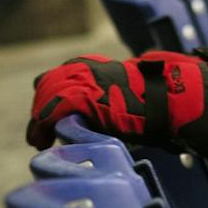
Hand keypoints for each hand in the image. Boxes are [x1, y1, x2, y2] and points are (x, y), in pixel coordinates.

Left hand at [26, 49, 207, 153]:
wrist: (170, 100)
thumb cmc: (154, 103)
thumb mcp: (125, 97)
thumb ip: (107, 101)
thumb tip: (98, 118)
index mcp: (94, 67)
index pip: (56, 78)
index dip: (48, 99)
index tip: (44, 122)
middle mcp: (85, 70)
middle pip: (46, 85)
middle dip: (40, 111)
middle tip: (37, 136)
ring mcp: (84, 82)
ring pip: (46, 97)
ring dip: (39, 121)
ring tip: (39, 140)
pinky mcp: (86, 97)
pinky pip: (54, 109)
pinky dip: (43, 125)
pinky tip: (43, 139)